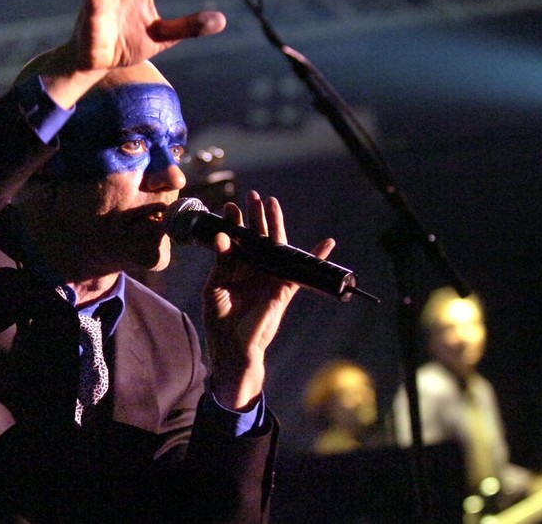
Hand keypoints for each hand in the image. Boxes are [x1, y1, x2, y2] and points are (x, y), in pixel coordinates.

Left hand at [202, 191, 334, 408]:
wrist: (234, 347)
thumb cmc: (220, 320)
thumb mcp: (215, 288)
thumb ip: (222, 262)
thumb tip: (224, 237)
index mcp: (234, 267)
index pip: (236, 239)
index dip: (234, 223)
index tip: (230, 207)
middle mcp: (253, 268)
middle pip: (257, 236)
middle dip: (255, 216)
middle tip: (253, 195)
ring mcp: (269, 277)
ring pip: (276, 245)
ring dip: (275, 224)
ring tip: (272, 202)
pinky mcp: (283, 289)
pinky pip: (301, 270)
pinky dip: (316, 257)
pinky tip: (326, 243)